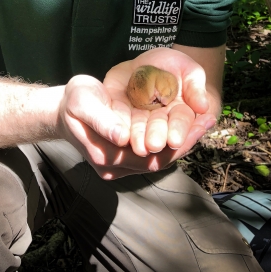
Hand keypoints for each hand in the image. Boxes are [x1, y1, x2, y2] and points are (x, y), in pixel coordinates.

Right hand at [56, 71, 212, 179]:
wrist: (60, 110)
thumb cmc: (72, 103)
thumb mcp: (83, 103)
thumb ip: (101, 120)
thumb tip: (122, 137)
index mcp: (108, 157)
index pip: (151, 155)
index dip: (177, 140)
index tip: (199, 121)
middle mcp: (117, 168)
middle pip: (160, 159)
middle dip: (186, 140)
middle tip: (210, 119)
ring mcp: (122, 165)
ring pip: (160, 157)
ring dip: (183, 140)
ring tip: (206, 119)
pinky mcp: (127, 156)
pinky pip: (155, 150)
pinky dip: (172, 137)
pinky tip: (188, 121)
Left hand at [104, 47, 216, 157]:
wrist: (148, 59)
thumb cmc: (173, 64)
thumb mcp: (188, 69)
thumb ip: (195, 86)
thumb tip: (204, 107)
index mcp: (178, 114)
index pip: (179, 123)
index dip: (178, 130)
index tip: (175, 139)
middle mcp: (157, 121)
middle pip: (157, 130)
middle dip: (155, 137)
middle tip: (153, 144)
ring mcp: (137, 117)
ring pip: (136, 129)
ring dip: (136, 137)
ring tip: (136, 144)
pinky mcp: (117, 108)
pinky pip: (115, 116)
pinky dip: (115, 123)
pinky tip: (116, 129)